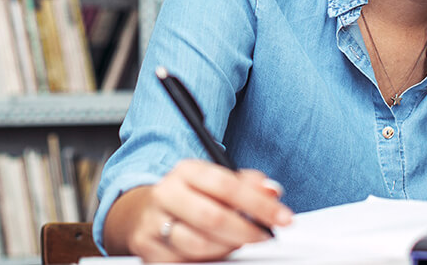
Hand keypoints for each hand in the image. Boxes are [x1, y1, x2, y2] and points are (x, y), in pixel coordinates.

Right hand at [105, 159, 293, 261]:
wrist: (143, 212)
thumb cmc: (189, 196)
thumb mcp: (215, 181)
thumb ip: (247, 184)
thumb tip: (272, 191)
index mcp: (186, 171)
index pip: (227, 186)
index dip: (259, 204)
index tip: (282, 217)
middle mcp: (166, 194)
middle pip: (212, 217)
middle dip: (246, 231)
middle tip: (265, 236)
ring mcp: (153, 223)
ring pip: (199, 245)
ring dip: (227, 247)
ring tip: (238, 242)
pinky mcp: (148, 249)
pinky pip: (185, 262)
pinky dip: (209, 259)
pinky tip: (217, 252)